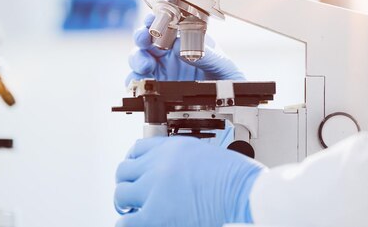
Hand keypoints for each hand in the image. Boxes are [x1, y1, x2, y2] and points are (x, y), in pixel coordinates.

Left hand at [114, 136, 264, 226]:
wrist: (246, 193)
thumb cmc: (237, 178)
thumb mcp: (205, 154)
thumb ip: (183, 160)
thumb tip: (172, 173)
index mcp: (171, 147)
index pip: (137, 149)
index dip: (134, 163)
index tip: (135, 172)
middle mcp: (158, 164)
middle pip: (124, 170)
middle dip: (128, 183)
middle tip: (132, 194)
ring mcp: (154, 189)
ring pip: (121, 193)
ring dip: (125, 203)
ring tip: (133, 211)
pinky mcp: (155, 215)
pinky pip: (126, 221)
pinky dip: (127, 223)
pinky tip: (136, 223)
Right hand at [125, 14, 243, 85]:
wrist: (231, 105)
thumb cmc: (229, 80)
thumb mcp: (224, 66)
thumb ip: (207, 56)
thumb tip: (183, 48)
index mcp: (185, 40)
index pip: (165, 24)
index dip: (155, 19)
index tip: (152, 20)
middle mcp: (169, 53)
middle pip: (146, 40)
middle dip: (142, 37)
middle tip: (144, 39)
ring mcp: (160, 70)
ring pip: (138, 59)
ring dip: (138, 58)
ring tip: (146, 65)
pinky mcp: (155, 89)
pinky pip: (138, 83)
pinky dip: (135, 81)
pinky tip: (142, 82)